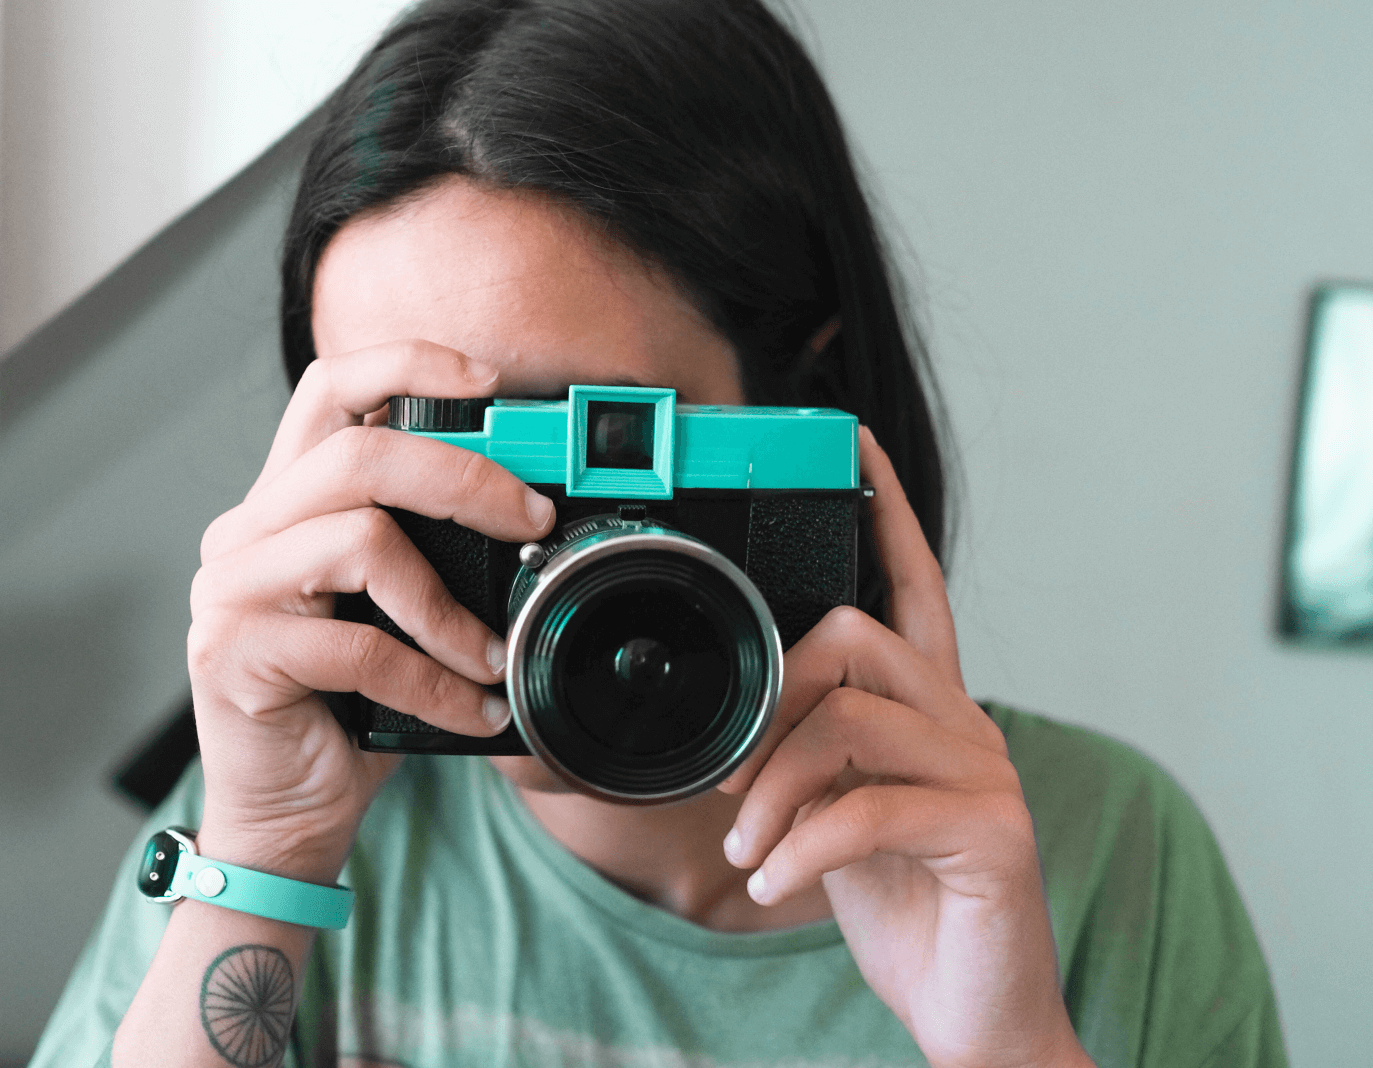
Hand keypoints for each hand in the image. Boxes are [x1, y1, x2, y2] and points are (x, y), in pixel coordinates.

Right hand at [186, 342, 555, 879]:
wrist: (292, 806)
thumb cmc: (353, 703)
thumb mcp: (400, 612)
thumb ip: (432, 551)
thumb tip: (534, 518)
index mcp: (290, 502)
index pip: (331, 390)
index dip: (408, 364)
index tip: (491, 381)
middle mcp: (249, 530)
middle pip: (358, 454)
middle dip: (465, 478)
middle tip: (532, 520)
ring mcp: (232, 589)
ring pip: (359, 539)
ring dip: (449, 607)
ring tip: (490, 656)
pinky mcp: (234, 653)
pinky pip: (359, 646)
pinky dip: (434, 681)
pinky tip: (469, 710)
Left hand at [717, 427, 1091, 1067]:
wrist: (969, 1009)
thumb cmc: (901, 903)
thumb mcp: (835, 818)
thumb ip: (808, 761)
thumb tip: (738, 739)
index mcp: (928, 707)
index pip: (912, 587)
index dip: (886, 513)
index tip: (853, 444)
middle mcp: (964, 720)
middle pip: (856, 640)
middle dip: (775, 702)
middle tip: (737, 781)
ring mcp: (985, 770)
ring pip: (849, 721)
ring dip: (774, 790)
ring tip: (748, 849)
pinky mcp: (993, 829)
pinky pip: (868, 808)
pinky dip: (801, 847)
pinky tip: (774, 882)